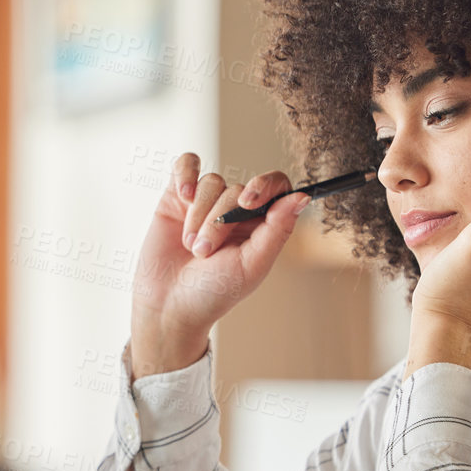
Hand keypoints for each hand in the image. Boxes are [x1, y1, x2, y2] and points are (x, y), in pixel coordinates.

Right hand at [128, 152, 310, 379]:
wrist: (168, 305)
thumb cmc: (213, 293)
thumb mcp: (251, 266)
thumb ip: (277, 230)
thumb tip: (302, 196)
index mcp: (261, 225)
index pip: (276, 186)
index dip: (265, 185)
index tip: (249, 201)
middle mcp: (236, 211)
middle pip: (237, 189)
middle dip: (219, 221)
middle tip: (204, 253)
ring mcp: (206, 202)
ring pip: (210, 182)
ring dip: (198, 216)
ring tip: (190, 247)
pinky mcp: (177, 197)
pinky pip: (186, 164)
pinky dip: (185, 174)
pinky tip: (182, 196)